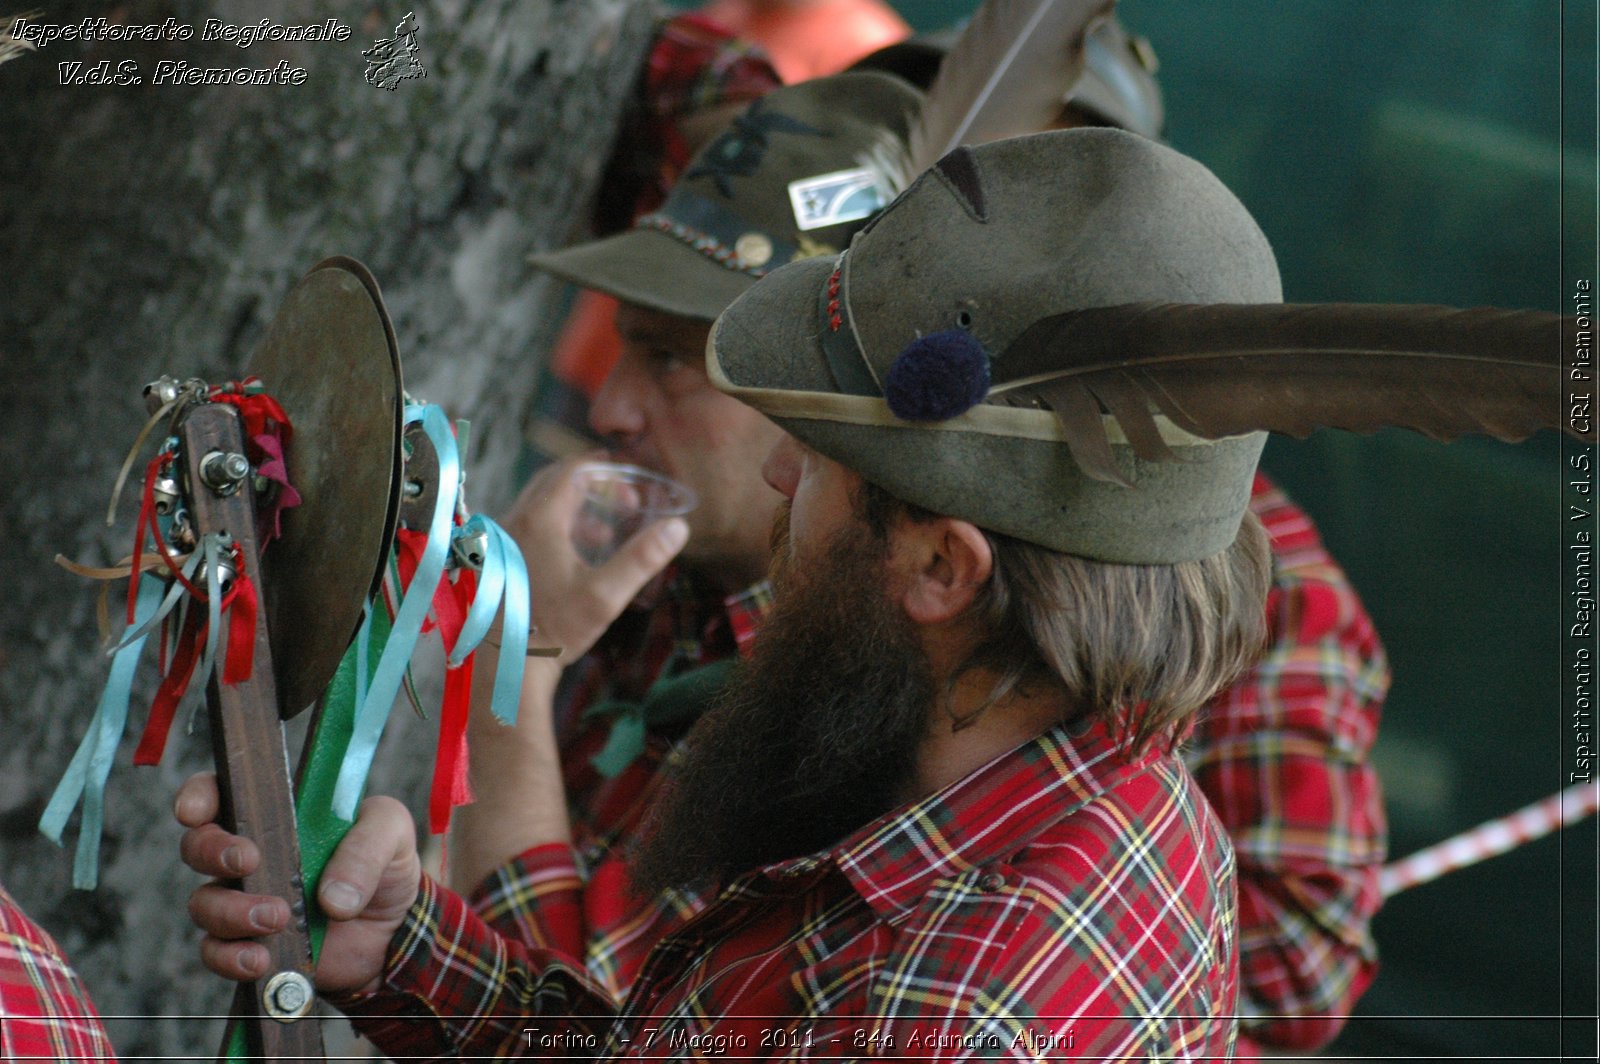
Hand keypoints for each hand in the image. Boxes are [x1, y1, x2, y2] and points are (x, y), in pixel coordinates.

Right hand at [176, 772, 420, 995]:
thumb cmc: (386, 865)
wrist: (395, 930)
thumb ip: (367, 849)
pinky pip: (216, 952)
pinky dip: (231, 957)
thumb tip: (333, 898)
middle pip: (198, 846)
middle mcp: (252, 854)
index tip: (197, 812)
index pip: (223, 792)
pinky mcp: (249, 943)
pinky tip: (260, 959)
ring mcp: (245, 899)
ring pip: (204, 902)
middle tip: (248, 861)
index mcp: (277, 813)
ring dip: (232, 911)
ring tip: (278, 918)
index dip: (199, 796)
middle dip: (212, 851)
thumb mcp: (391, 833)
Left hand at [503, 454, 688, 667]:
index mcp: (539, 519)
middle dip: (591, 484)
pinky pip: (528, 523)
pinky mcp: (497, 558)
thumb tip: (678, 527)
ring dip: (573, 505)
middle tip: (622, 502)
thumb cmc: (556, 630)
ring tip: (605, 530)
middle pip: (553, 480)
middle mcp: (514, 520)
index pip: (572, 470)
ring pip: (539, 502)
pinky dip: (555, 524)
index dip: (606, 472)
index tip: (632, 489)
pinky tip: (576, 554)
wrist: (509, 665)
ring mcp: (501, 539)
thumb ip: (642, 558)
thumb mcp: (606, 595)